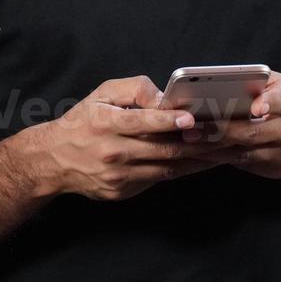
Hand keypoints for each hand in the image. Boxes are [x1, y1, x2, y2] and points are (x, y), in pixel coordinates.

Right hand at [32, 75, 228, 201]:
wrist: (55, 160)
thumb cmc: (84, 120)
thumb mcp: (102, 94)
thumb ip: (134, 89)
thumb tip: (164, 97)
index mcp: (107, 123)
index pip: (142, 121)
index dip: (168, 119)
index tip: (191, 117)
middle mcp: (113, 152)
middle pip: (162, 148)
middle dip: (196, 142)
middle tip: (225, 136)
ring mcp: (119, 176)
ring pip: (166, 167)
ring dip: (198, 160)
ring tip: (225, 151)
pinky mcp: (123, 191)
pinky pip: (159, 179)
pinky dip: (183, 170)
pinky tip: (203, 163)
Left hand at [179, 71, 280, 179]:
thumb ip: (258, 83)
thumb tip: (220, 86)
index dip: (269, 103)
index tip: (255, 106)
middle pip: (254, 133)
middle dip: (220, 132)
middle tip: (191, 129)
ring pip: (246, 154)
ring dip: (214, 149)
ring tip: (188, 143)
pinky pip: (249, 164)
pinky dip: (226, 158)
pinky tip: (204, 152)